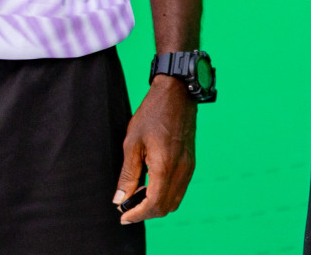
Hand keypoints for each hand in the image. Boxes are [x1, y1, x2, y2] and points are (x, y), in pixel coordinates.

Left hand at [112, 75, 196, 224]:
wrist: (176, 94)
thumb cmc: (152, 114)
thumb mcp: (132, 143)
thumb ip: (128, 174)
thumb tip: (119, 200)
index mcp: (165, 167)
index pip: (154, 204)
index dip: (137, 215)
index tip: (122, 216)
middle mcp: (181, 171)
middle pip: (165, 207)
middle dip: (146, 212)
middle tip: (126, 207)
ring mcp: (188, 167)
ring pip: (174, 200)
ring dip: (156, 204)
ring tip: (136, 196)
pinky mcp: (190, 162)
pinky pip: (179, 189)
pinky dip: (165, 194)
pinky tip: (150, 184)